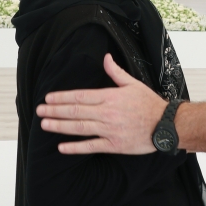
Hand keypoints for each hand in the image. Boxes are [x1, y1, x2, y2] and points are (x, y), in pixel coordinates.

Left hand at [37, 54, 166, 154]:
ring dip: (60, 126)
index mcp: (110, 96)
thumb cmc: (149, 103)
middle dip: (55, 110)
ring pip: (79, 127)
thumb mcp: (133, 84)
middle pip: (75, 111)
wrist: (166, 124)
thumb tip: (105, 58)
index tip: (48, 98)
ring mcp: (109, 130)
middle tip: (39, 110)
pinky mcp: (114, 145)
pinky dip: (75, 147)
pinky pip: (91, 146)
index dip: (62, 97)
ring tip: (45, 124)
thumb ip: (116, 72)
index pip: (80, 96)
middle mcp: (107, 113)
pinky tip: (61, 147)